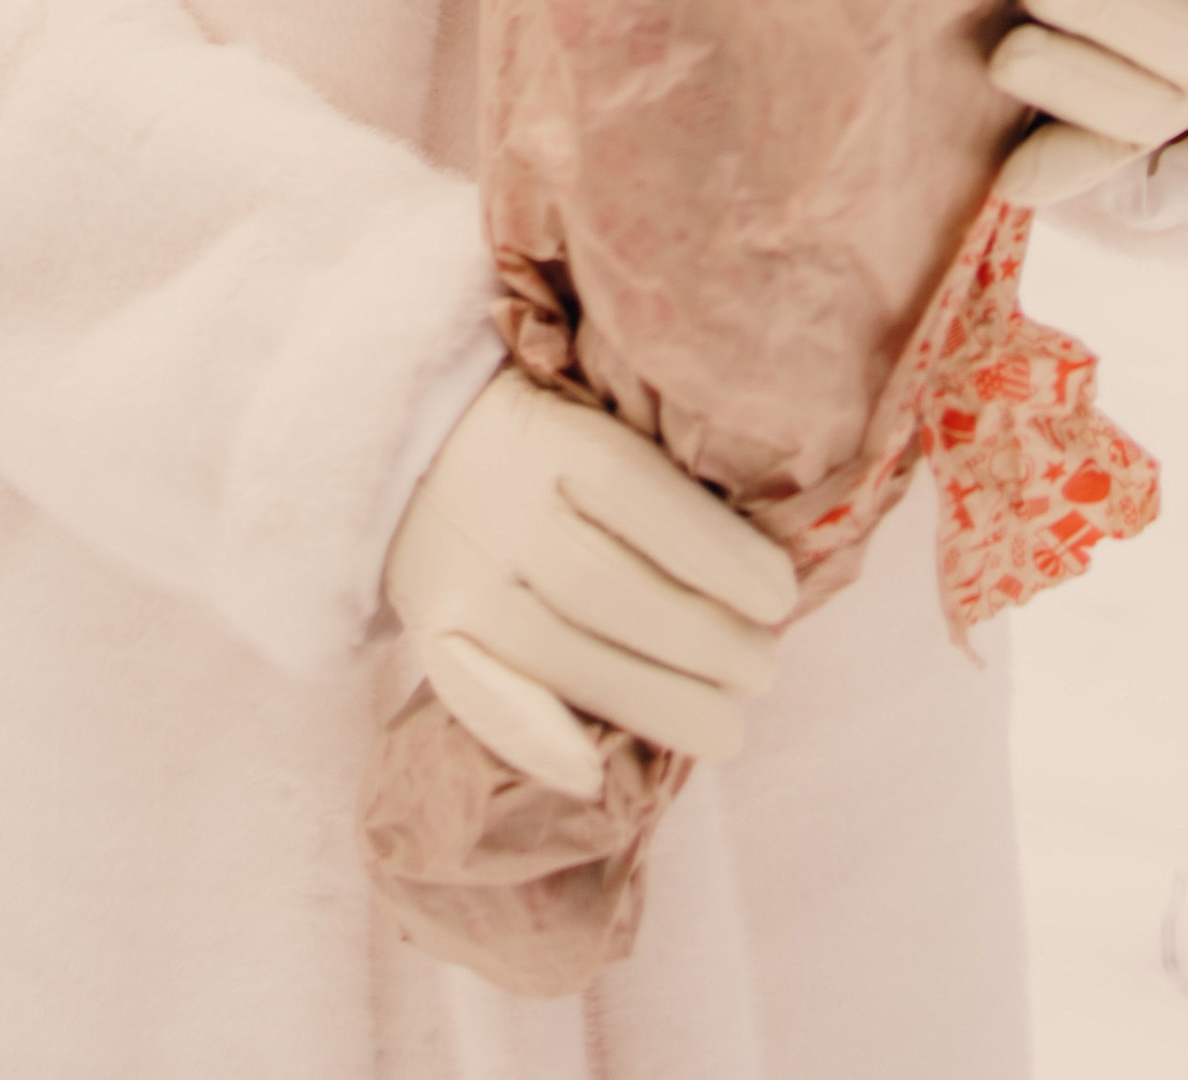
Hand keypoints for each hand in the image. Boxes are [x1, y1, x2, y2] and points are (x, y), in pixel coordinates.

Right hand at [383, 366, 798, 801]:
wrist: (407, 444)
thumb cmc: (542, 434)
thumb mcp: (592, 411)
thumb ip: (654, 467)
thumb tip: (762, 550)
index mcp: (547, 433)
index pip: (639, 496)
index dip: (716, 552)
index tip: (780, 596)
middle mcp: (495, 503)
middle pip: (604, 585)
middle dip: (699, 640)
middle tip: (765, 670)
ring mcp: (455, 573)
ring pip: (556, 651)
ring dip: (651, 700)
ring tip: (726, 729)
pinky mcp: (427, 627)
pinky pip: (473, 693)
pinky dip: (535, 739)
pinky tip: (596, 776)